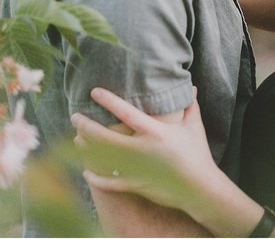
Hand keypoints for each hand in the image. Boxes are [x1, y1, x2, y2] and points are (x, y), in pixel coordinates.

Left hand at [72, 87, 222, 214]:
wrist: (200, 188)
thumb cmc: (197, 154)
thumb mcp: (194, 127)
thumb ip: (190, 106)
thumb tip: (190, 87)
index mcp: (155, 131)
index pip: (126, 112)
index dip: (108, 100)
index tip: (94, 91)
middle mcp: (142, 149)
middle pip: (105, 136)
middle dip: (86, 126)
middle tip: (75, 116)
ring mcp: (137, 169)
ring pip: (102, 158)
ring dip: (86, 148)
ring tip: (76, 139)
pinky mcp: (135, 185)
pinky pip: (109, 183)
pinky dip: (96, 178)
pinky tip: (86, 171)